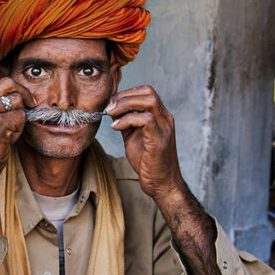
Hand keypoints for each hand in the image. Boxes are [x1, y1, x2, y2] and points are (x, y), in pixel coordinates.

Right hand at [0, 77, 34, 189]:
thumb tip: (14, 95)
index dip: (14, 90)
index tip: (21, 99)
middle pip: (8, 84)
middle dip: (24, 93)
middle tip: (31, 104)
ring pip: (17, 101)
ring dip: (20, 116)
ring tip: (11, 132)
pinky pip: (20, 117)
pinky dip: (19, 129)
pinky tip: (9, 139)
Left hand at [106, 85, 184, 202]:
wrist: (161, 183)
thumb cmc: (148, 162)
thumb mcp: (133, 137)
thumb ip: (126, 122)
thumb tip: (112, 109)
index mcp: (160, 116)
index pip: (146, 91)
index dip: (126, 93)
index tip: (110, 103)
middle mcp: (165, 119)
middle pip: (148, 92)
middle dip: (124, 96)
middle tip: (108, 107)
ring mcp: (164, 128)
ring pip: (149, 101)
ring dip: (125, 104)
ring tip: (111, 114)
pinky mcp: (160, 140)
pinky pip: (146, 119)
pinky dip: (127, 120)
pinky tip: (116, 127)